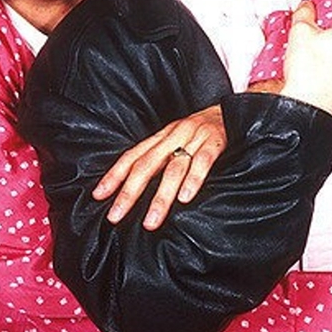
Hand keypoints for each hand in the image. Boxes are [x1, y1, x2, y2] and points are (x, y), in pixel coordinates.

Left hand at [92, 106, 226, 229]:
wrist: (233, 110)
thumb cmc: (202, 132)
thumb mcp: (176, 140)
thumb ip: (160, 159)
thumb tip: (136, 189)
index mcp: (162, 136)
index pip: (132, 156)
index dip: (114, 175)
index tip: (98, 196)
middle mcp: (174, 135)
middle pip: (146, 165)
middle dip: (129, 192)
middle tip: (116, 215)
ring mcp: (195, 138)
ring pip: (174, 169)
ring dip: (160, 197)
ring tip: (151, 221)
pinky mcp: (216, 142)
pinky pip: (203, 162)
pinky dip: (193, 180)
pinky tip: (185, 198)